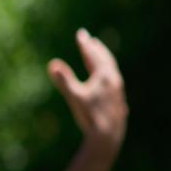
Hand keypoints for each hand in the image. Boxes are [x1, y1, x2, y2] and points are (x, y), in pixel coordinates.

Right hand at [49, 29, 127, 154]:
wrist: (108, 136)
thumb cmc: (90, 116)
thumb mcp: (75, 97)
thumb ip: (64, 80)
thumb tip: (52, 64)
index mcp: (104, 76)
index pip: (93, 56)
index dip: (85, 45)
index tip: (80, 34)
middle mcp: (114, 81)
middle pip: (105, 60)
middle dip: (97, 49)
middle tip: (90, 40)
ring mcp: (117, 92)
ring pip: (111, 71)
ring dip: (103, 61)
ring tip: (98, 57)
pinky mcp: (118, 102)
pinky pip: (113, 83)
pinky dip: (107, 76)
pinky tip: (105, 83)